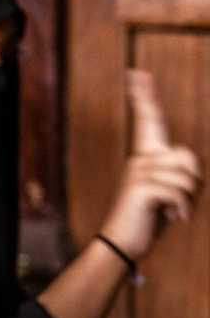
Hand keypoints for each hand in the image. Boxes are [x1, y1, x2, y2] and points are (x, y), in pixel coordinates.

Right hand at [100, 70, 201, 260]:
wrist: (123, 243)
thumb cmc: (147, 219)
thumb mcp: (169, 192)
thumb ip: (179, 173)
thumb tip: (190, 166)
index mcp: (145, 156)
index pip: (148, 120)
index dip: (145, 96)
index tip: (138, 74)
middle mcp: (140, 159)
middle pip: (187, 156)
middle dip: (194, 182)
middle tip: (179, 203)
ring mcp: (139, 172)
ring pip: (188, 177)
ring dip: (189, 200)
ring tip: (172, 212)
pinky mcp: (141, 188)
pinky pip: (180, 192)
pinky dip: (183, 209)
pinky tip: (173, 219)